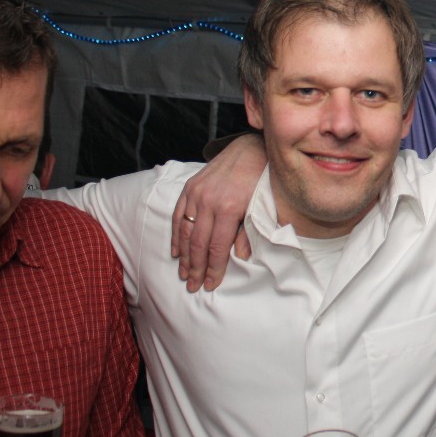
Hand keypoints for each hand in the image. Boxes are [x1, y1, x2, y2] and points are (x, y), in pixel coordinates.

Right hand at [171, 133, 266, 290]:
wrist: (249, 150)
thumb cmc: (258, 179)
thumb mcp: (260, 206)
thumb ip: (249, 231)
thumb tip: (241, 257)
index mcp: (228, 208)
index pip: (217, 247)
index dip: (213, 268)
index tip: (209, 284)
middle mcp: (208, 201)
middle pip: (198, 243)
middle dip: (195, 268)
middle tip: (192, 286)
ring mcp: (196, 194)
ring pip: (185, 231)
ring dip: (183, 256)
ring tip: (183, 274)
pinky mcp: (189, 187)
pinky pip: (178, 215)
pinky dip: (175, 234)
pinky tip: (176, 251)